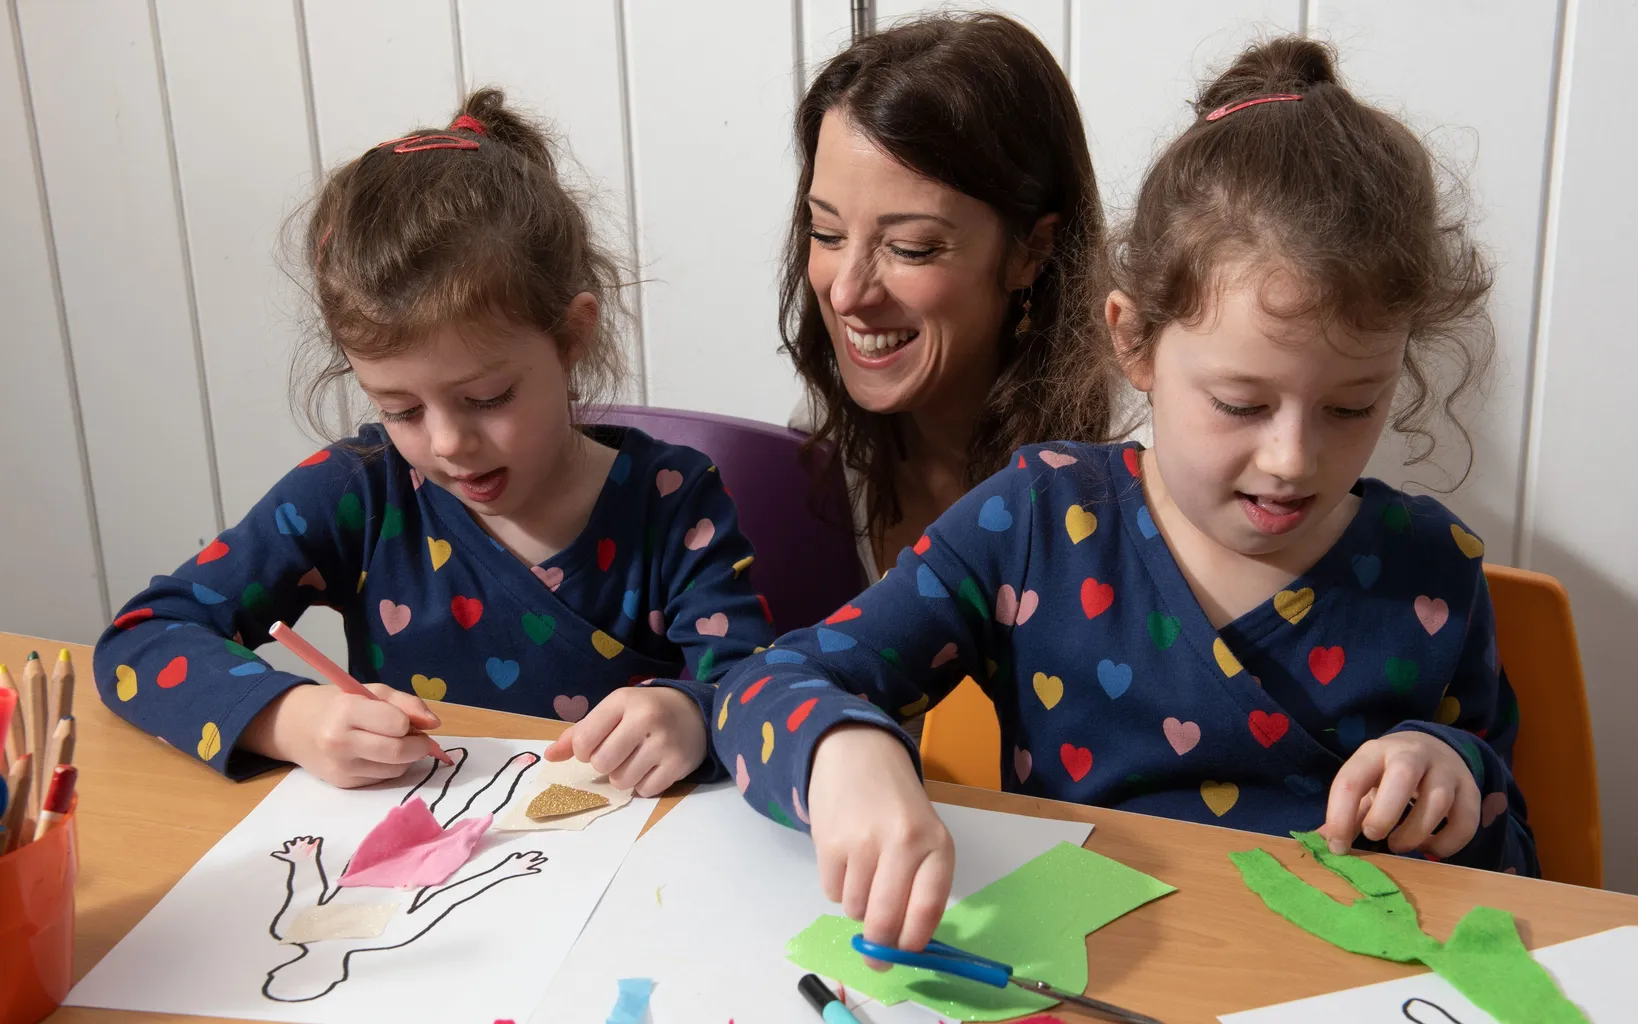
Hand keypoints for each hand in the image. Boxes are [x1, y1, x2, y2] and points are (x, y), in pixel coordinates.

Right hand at [241, 683, 439, 788]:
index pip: (397, 724)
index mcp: (346, 711)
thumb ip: (407, 704)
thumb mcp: (372, 690)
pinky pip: (383, 778)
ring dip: (405, 757)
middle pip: (399, 752)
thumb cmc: (340, 704)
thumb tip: (435, 724)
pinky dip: (389, 766)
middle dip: (419, 745)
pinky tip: (376, 754)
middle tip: (417, 737)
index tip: (406, 720)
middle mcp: (340, 743)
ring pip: (395, 769)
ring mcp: (341, 767)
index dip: (409, 722)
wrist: (298, 727)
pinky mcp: (344, 784)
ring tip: (392, 742)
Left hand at [543, 685, 705, 796]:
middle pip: (602, 764)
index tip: (596, 744)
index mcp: (623, 700)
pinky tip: (652, 767)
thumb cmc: (645, 711)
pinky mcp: (679, 764)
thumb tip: (548, 757)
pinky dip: (644, 785)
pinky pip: (645, 791)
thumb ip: (579, 732)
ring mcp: (664, 743)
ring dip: (623, 776)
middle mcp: (645, 718)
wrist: (695, 712)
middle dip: (605, 764)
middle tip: (619, 752)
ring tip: (637, 760)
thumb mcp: (614, 711)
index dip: (583, 750)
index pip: (583, 741)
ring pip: (621, 781)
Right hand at [808, 724, 952, 963]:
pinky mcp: (830, 842)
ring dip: (858, 908)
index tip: (904, 956)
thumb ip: (921, 885)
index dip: (913, 943)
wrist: (857, 753)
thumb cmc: (897, 804)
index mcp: (936, 844)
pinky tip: (846, 860)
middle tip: (875, 958)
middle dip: (879, 947)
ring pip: (856, 909)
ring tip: (864, 878)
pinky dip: (839, 888)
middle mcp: (903, 843)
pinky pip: (832, 892)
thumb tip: (905, 945)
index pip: (927, 909)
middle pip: (886, 919)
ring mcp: (864, 842)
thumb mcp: (925, 836)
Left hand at [1322, 731, 1480, 857]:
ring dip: (1416, 832)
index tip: (1337, 846)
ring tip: (1400, 845)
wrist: (1433, 748)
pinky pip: (1466, 821)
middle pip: (1402, 775)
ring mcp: (1446, 770)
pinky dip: (1448, 843)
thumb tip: (1324, 842)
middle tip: (1374, 836)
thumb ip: (1348, 810)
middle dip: (1384, 813)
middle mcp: (1412, 754)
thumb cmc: (1389, 773)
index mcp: (1375, 752)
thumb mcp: (1366, 781)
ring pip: (1438, 800)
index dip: (1340, 816)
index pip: (1351, 779)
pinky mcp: (1471, 789)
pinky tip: (1430, 846)